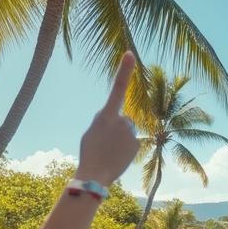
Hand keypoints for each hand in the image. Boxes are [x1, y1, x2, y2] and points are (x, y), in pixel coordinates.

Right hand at [73, 52, 139, 185]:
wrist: (96, 173)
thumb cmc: (89, 152)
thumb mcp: (91, 131)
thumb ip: (103, 120)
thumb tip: (114, 118)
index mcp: (106, 114)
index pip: (117, 88)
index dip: (124, 71)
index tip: (130, 54)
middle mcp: (121, 120)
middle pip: (123, 118)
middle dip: (117, 127)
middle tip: (105, 141)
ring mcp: (131, 132)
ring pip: (127, 131)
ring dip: (121, 139)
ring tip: (110, 150)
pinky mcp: (137, 143)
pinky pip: (132, 142)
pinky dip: (126, 148)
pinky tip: (117, 156)